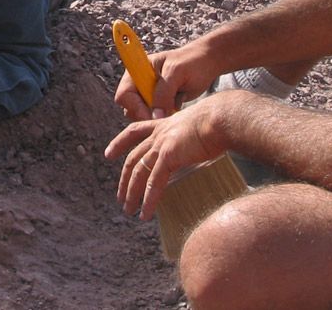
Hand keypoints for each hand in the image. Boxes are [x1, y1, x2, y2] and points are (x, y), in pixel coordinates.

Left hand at [104, 95, 228, 219]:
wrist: (222, 118)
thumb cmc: (218, 122)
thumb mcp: (197, 127)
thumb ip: (188, 138)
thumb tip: (194, 146)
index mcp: (164, 125)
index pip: (134, 132)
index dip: (120, 143)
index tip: (108, 154)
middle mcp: (159, 134)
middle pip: (133, 158)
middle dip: (124, 179)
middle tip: (120, 196)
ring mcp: (162, 144)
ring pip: (139, 172)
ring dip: (132, 193)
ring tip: (129, 209)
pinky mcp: (169, 156)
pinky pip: (154, 183)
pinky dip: (148, 200)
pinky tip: (145, 213)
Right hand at [113, 40, 223, 120]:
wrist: (208, 63)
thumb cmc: (192, 61)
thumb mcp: (176, 72)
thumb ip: (164, 92)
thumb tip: (155, 115)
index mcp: (137, 70)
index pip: (124, 95)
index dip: (135, 107)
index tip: (152, 116)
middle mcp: (139, 83)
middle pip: (130, 108)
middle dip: (146, 114)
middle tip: (167, 114)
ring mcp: (148, 94)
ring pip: (142, 115)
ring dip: (156, 116)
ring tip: (174, 107)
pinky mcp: (159, 103)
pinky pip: (154, 117)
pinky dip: (164, 117)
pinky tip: (177, 108)